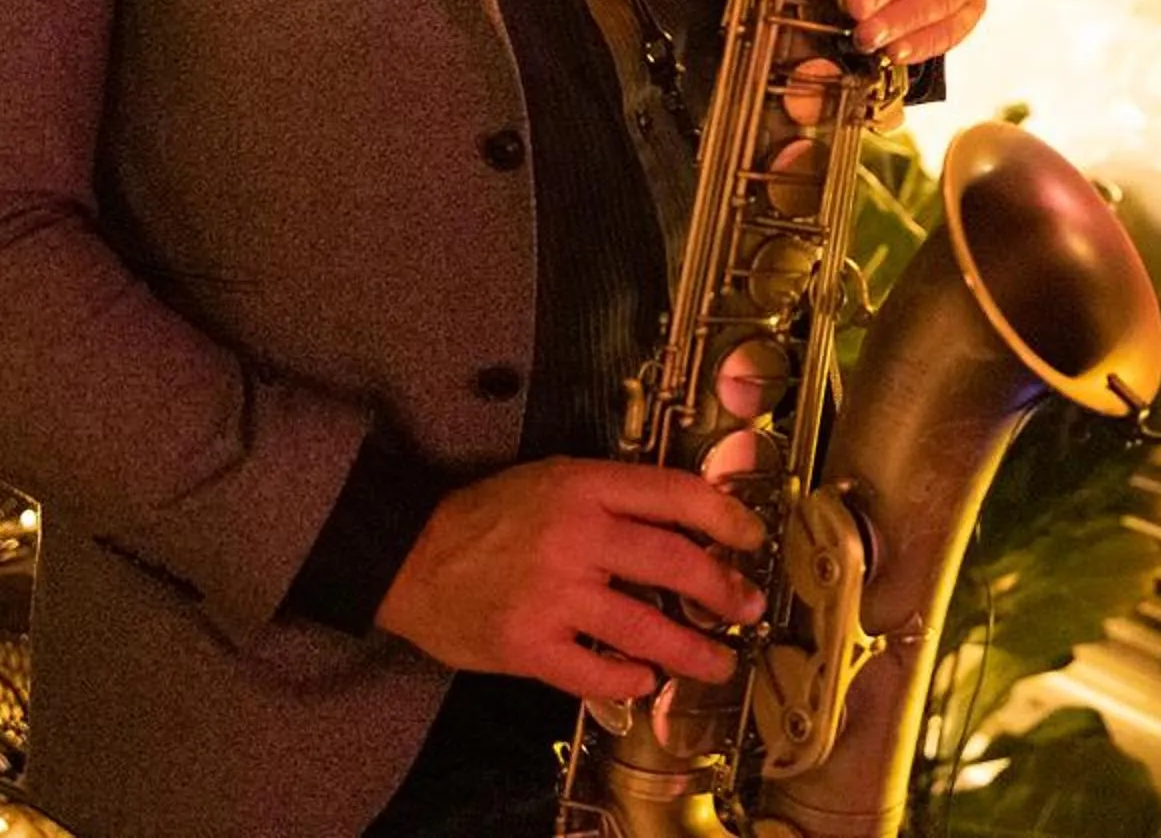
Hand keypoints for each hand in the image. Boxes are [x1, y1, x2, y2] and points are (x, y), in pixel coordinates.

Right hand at [374, 459, 765, 701]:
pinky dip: (628, 679)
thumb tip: (686, 520)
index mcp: (584, 487)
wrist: (408, 557)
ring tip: (720, 661)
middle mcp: (575, 537)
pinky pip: (593, 671)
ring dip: (693, 650)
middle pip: (673, 563)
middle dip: (723, 589)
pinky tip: (647, 680)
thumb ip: (613, 497)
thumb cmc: (487, 515)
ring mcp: (552, 595)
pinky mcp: (528, 645)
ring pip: (644, 627)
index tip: (752, 540)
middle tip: (748, 608)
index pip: (675, 495)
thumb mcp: (553, 479)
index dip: (727, 518)